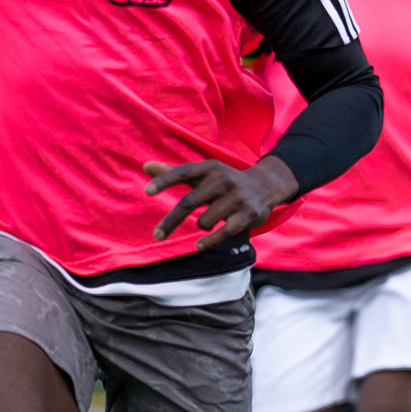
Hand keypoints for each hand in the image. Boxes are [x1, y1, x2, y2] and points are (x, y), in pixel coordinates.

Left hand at [143, 154, 298, 251]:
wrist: (265, 185)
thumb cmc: (223, 181)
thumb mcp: (201, 174)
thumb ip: (173, 172)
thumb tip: (145, 166)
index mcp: (210, 167)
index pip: (183, 172)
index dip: (165, 180)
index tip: (147, 192)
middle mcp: (223, 180)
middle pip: (190, 202)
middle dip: (171, 221)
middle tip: (157, 235)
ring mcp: (237, 198)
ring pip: (204, 221)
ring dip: (202, 225)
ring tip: (212, 218)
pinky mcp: (248, 215)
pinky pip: (223, 233)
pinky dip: (208, 241)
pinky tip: (198, 245)